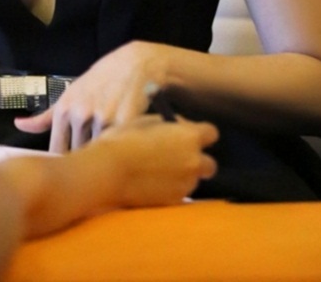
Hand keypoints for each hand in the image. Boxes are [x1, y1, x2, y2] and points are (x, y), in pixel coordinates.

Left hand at [14, 41, 170, 151]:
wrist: (134, 64)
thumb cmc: (99, 79)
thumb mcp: (70, 93)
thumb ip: (45, 116)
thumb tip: (18, 125)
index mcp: (64, 109)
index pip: (57, 150)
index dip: (64, 160)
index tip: (71, 165)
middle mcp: (80, 114)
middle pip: (78, 154)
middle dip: (86, 158)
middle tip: (96, 156)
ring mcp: (102, 118)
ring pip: (98, 153)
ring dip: (105, 153)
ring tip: (113, 145)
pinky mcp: (125, 122)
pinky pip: (118, 147)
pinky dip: (121, 148)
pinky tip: (126, 141)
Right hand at [92, 115, 218, 207]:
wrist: (109, 172)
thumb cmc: (124, 140)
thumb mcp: (147, 121)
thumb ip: (168, 124)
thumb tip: (176, 127)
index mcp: (189, 136)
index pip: (211, 133)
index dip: (200, 133)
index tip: (186, 133)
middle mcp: (194, 161)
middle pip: (209, 163)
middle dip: (196, 160)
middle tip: (176, 156)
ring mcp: (186, 184)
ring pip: (193, 179)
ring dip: (182, 174)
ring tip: (157, 171)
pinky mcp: (174, 201)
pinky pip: (180, 192)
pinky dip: (171, 188)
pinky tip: (152, 183)